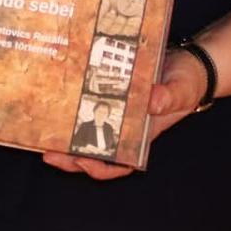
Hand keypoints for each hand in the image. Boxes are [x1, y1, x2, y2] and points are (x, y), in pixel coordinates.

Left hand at [40, 46, 207, 179]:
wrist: (188, 62)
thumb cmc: (187, 82)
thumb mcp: (181, 90)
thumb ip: (169, 97)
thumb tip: (153, 102)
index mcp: (141, 135)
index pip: (118, 163)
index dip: (99, 168)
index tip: (82, 162)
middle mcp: (125, 126)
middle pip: (94, 150)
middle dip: (70, 156)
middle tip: (47, 153)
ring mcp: (116, 110)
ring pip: (86, 128)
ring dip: (65, 132)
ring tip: (43, 131)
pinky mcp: (110, 91)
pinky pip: (89, 102)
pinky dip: (74, 103)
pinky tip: (58, 96)